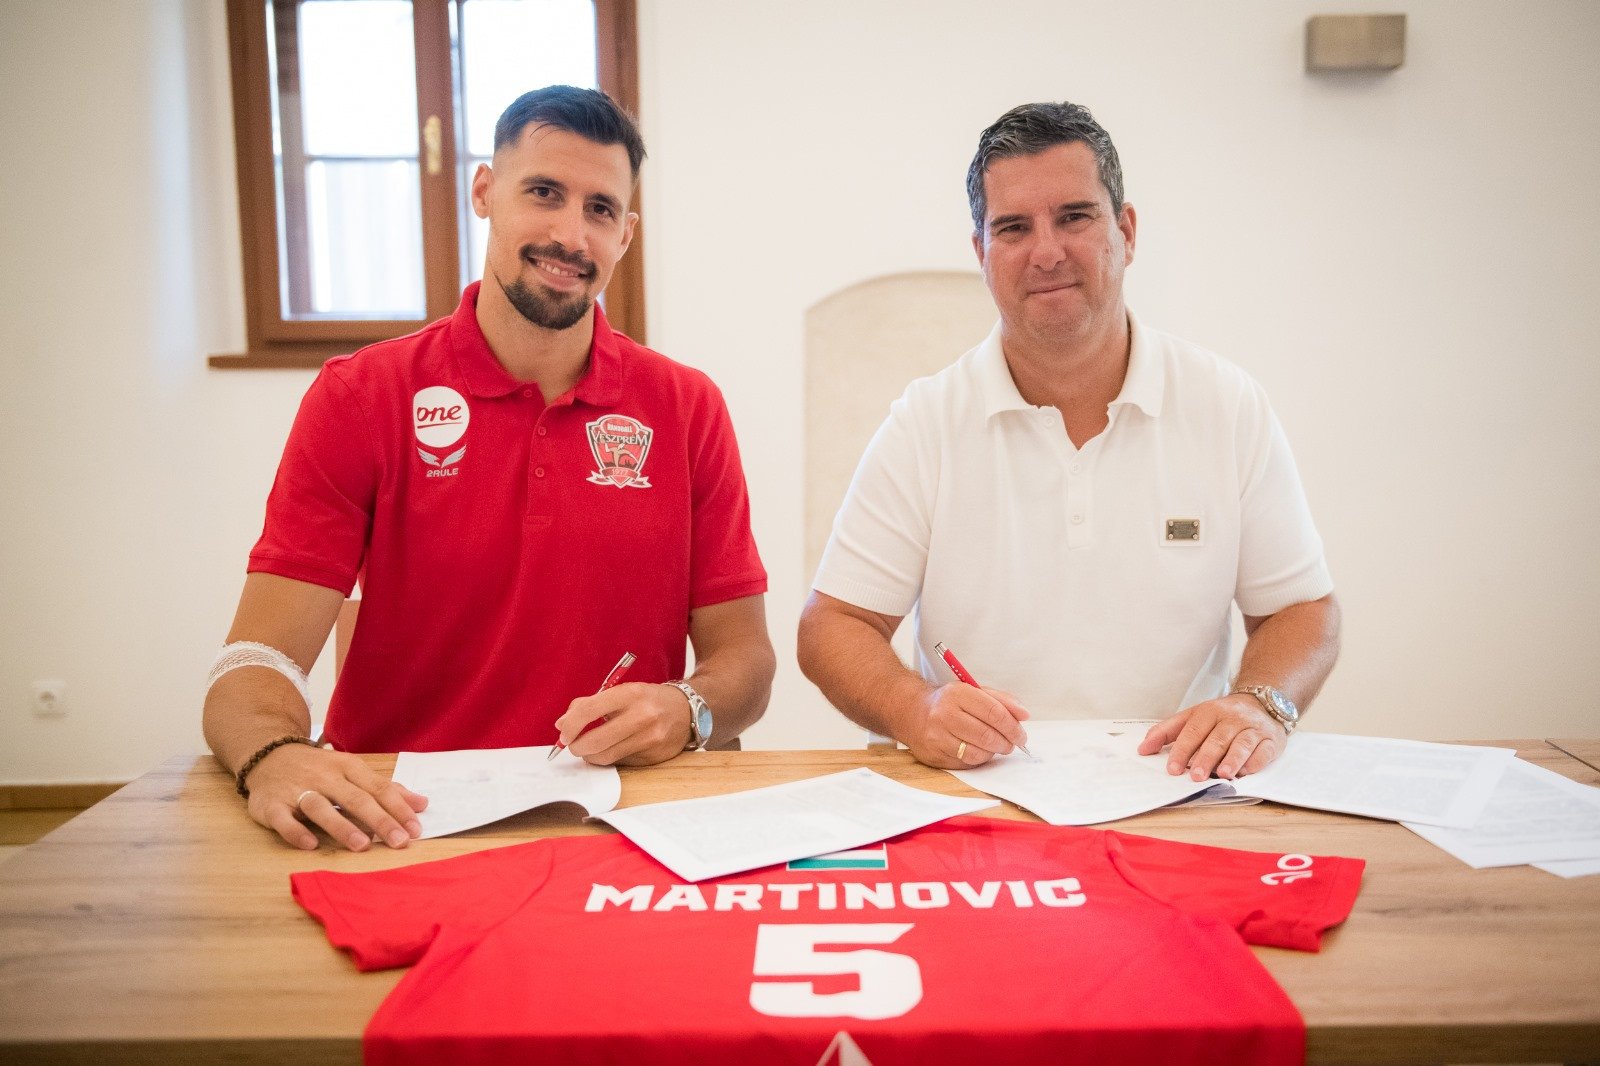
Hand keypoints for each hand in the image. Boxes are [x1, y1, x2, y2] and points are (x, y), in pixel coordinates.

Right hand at [243, 743, 426, 851]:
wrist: (269, 756)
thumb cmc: (319, 770)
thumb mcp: (353, 772)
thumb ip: (386, 789)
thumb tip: (422, 804)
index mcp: (348, 767)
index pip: (379, 788)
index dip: (399, 809)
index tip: (416, 829)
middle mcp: (325, 777)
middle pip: (356, 799)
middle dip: (379, 820)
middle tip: (399, 841)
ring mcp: (297, 790)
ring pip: (321, 807)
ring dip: (342, 826)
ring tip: (363, 845)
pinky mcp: (272, 805)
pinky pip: (284, 819)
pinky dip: (296, 832)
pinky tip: (311, 845)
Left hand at [555, 682, 694, 766]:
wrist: (687, 710)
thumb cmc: (647, 700)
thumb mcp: (621, 692)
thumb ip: (590, 704)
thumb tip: (562, 725)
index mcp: (631, 694)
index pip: (589, 710)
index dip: (570, 725)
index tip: (564, 733)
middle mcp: (642, 716)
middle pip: (595, 741)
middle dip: (577, 746)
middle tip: (574, 744)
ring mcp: (650, 739)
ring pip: (606, 757)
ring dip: (591, 755)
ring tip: (591, 747)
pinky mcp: (653, 757)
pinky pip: (621, 763)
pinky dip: (611, 758)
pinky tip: (615, 748)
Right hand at [902, 683, 1029, 768]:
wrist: (912, 712)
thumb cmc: (949, 702)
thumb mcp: (973, 691)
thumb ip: (1001, 700)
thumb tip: (1024, 715)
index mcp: (958, 693)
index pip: (994, 712)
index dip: (1012, 726)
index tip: (1021, 734)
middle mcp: (944, 714)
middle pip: (987, 734)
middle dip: (1006, 742)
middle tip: (1012, 743)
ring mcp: (937, 736)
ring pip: (977, 753)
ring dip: (993, 752)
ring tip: (995, 746)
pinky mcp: (934, 755)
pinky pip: (966, 763)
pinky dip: (978, 759)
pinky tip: (978, 750)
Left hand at [1137, 694, 1286, 780]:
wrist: (1261, 703)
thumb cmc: (1221, 717)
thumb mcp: (1192, 717)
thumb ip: (1167, 732)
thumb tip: (1143, 748)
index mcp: (1209, 711)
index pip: (1193, 730)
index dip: (1182, 750)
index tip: (1173, 769)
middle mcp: (1231, 718)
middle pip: (1217, 738)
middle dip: (1205, 757)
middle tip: (1195, 776)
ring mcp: (1253, 728)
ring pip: (1242, 743)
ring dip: (1232, 760)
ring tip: (1222, 775)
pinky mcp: (1271, 740)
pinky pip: (1264, 751)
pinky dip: (1255, 762)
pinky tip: (1246, 772)